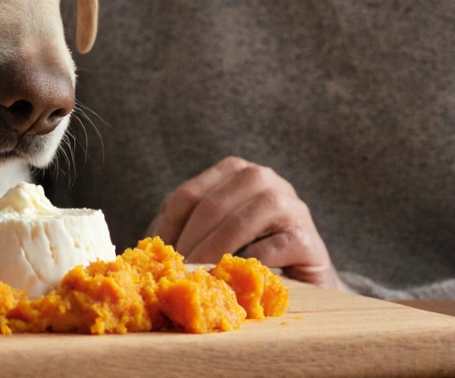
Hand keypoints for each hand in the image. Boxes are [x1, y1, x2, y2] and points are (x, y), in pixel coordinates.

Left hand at [147, 156, 345, 290]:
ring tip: (199, 278)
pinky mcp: (308, 238)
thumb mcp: (210, 236)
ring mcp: (290, 205)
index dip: (168, 227)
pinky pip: (273, 247)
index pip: (189, 194)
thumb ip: (183, 231)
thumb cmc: (245, 254)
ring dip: (215, 252)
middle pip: (214, 204)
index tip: (156, 257)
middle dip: (190, 241)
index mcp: (233, 172)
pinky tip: (233, 282)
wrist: (300, 278)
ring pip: (242, 221)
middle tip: (175, 272)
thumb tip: (146, 248)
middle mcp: (262, 179)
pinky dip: (248, 266)